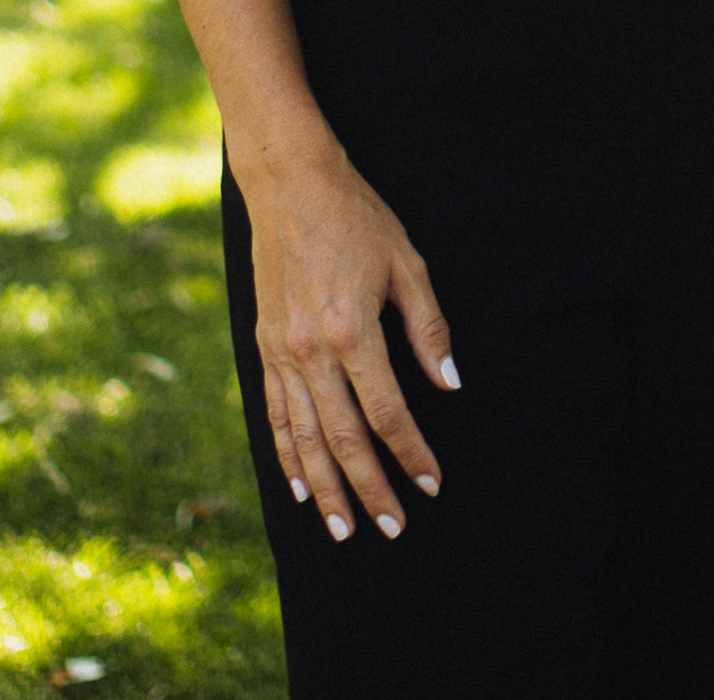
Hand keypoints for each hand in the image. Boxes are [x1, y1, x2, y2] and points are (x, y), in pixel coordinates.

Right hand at [239, 142, 457, 540]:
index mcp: (352, 330)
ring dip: (325, 487)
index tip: (430, 483)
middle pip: (343, 437)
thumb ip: (429, 329)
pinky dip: (287, 455)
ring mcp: (280, 352)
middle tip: (391, 528)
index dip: (411, 452)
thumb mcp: (408, 264)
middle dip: (369, 488)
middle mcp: (310, 350)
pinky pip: (275, 414)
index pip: (387, 411)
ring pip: (304, 437)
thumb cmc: (357, 218)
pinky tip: (301, 488)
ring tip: (344, 529)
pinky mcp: (263, 347)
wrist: (288, 184)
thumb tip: (450, 384)